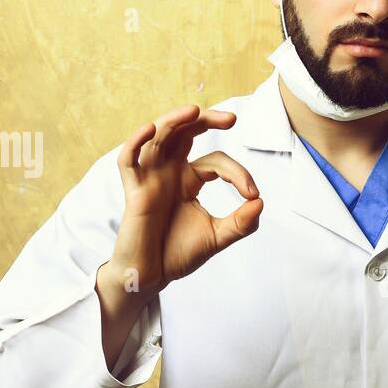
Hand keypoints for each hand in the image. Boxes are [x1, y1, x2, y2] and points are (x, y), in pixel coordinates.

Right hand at [107, 105, 262, 297]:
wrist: (152, 276)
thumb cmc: (178, 255)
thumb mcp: (217, 238)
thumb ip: (241, 223)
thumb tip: (260, 202)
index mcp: (188, 180)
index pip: (215, 162)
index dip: (237, 173)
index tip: (251, 194)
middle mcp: (169, 173)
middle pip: (184, 133)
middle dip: (206, 120)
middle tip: (232, 118)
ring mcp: (149, 178)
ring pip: (157, 137)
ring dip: (174, 120)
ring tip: (194, 110)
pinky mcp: (133, 190)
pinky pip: (127, 159)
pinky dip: (135, 142)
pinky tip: (149, 130)